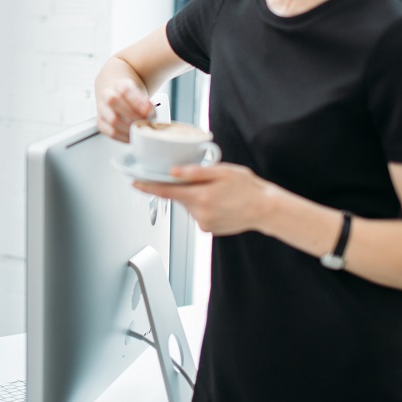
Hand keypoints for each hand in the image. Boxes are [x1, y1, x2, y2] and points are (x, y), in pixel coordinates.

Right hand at [96, 78, 154, 141]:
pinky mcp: (100, 122)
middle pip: (114, 102)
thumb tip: (150, 113)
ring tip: (139, 130)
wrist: (116, 95)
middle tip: (145, 122)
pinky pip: (109, 132)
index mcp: (118, 85)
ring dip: (128, 128)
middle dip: (133, 115)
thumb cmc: (130, 96)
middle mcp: (107, 95)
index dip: (137, 101)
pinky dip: (122, 137)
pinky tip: (131, 137)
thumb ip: (146, 102)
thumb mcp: (139, 93)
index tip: (148, 110)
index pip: (125, 90)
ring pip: (112, 119)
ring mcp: (102, 109)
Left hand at [134, 163, 272, 235]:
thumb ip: (195, 172)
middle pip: (180, 197)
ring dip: (197, 197)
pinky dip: (205, 207)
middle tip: (207, 181)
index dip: (148, 187)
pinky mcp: (209, 230)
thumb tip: (173, 172)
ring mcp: (204, 224)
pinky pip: (199, 214)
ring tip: (220, 194)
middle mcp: (199, 213)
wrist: (266, 209)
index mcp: (200, 197)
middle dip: (186, 188)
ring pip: (190, 206)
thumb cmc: (247, 188)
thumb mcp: (223, 171)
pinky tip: (221, 203)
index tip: (135, 182)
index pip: (166, 191)